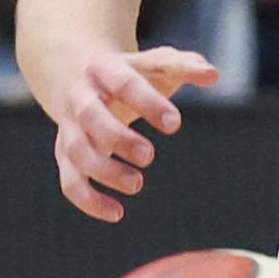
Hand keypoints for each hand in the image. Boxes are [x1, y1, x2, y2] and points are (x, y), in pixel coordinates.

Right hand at [55, 46, 221, 222]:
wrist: (80, 79)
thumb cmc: (131, 74)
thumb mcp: (156, 64)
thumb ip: (185, 67)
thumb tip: (212, 75)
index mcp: (103, 69)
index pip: (123, 83)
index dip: (147, 102)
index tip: (174, 123)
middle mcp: (80, 98)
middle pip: (90, 117)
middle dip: (117, 138)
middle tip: (149, 156)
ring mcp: (69, 128)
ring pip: (76, 152)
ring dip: (104, 171)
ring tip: (137, 184)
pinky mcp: (65, 155)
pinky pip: (70, 181)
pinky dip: (89, 200)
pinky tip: (117, 213)